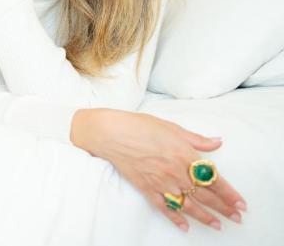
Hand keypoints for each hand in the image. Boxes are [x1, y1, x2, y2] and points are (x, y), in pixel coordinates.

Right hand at [72, 109, 246, 231]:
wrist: (110, 132)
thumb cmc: (139, 125)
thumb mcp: (171, 127)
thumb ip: (196, 139)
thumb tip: (217, 143)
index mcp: (185, 154)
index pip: (214, 178)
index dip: (229, 193)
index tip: (241, 203)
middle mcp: (176, 171)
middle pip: (205, 194)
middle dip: (223, 208)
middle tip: (237, 218)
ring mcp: (161, 181)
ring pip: (188, 204)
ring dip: (205, 217)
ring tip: (218, 225)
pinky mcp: (146, 188)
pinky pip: (164, 207)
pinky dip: (175, 218)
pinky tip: (185, 226)